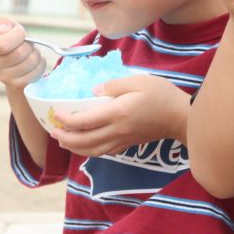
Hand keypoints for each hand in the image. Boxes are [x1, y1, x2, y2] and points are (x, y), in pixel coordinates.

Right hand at [0, 17, 46, 88]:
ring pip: (30, 62)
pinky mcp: (17, 85)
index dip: (17, 35)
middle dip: (29, 44)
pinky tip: (34, 61)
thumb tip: (3, 29)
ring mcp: (3, 78)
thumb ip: (2, 22)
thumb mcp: (6, 27)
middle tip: (27, 43)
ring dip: (36, 53)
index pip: (3, 44)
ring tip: (30, 51)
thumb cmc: (10, 40)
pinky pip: (36, 72)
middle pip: (20, 53)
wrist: (14, 61)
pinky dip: (40, 63)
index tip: (20, 32)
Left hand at [50, 74, 189, 157]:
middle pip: (84, 141)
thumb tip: (94, 91)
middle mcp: (117, 130)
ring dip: (74, 148)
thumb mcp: (138, 80)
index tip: (56, 115)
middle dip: (65, 138)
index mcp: (117, 113)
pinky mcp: (128, 144)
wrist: (181, 117)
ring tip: (63, 142)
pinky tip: (85, 146)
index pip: (84, 121)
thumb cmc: (161, 95)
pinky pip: (104, 152)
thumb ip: (114, 85)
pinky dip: (90, 151)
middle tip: (53, 132)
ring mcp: (122, 140)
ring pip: (92, 151)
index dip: (66, 121)